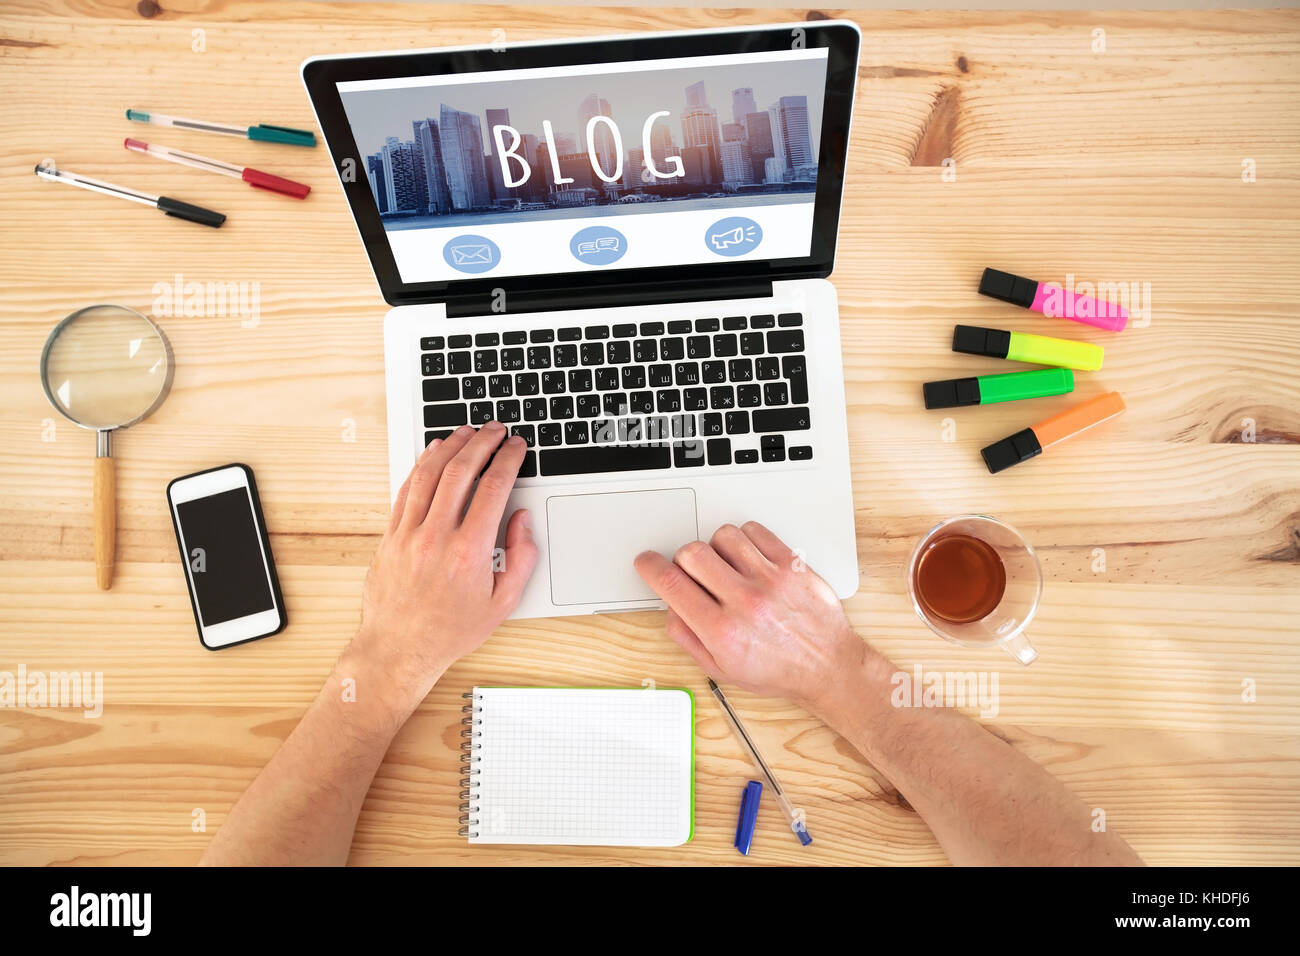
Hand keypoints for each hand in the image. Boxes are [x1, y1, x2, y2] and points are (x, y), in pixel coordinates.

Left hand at [351, 423, 537, 707]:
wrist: (399, 650)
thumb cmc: (449, 632)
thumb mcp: (502, 604)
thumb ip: (522, 559)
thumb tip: (522, 522)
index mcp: (469, 552)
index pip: (493, 488)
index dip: (508, 459)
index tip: (516, 447)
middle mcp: (436, 537)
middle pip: (461, 471)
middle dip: (482, 442)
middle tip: (495, 430)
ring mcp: (409, 534)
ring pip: (429, 473)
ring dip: (450, 446)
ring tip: (466, 432)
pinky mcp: (390, 536)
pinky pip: (406, 489)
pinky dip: (421, 466)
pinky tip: (433, 454)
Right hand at [633, 522, 864, 710]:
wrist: (826, 666)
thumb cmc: (778, 671)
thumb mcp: (721, 669)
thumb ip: (687, 636)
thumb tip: (670, 604)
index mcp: (722, 631)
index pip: (671, 584)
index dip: (650, 567)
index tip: (647, 562)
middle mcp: (745, 602)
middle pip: (692, 553)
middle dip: (683, 560)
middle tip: (693, 573)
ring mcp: (770, 580)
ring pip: (723, 536)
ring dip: (715, 548)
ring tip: (725, 567)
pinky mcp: (791, 565)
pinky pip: (755, 531)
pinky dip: (745, 540)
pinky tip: (747, 558)